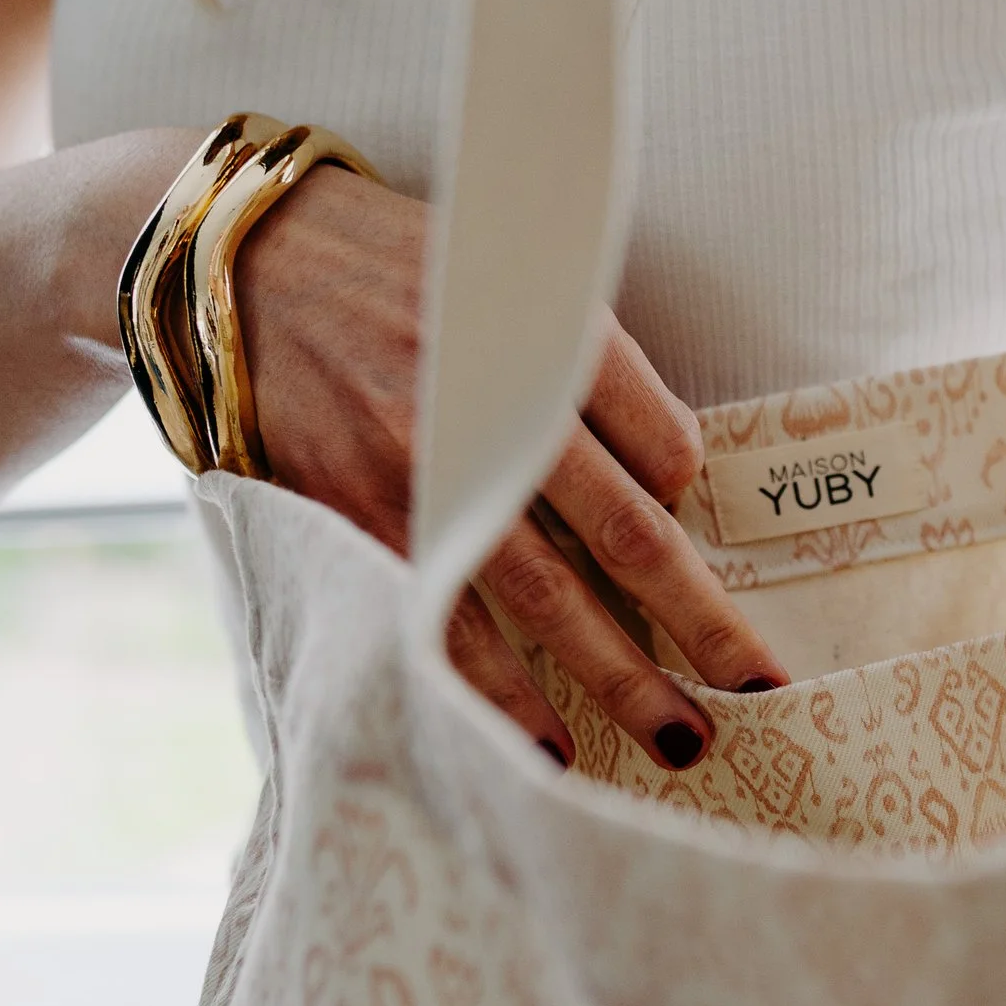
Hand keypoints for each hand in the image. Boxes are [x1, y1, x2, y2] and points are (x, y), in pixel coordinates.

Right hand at [234, 165, 785, 770]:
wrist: (250, 263)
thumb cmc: (403, 267)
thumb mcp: (517, 271)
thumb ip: (586, 361)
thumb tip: (667, 471)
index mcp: (554, 330)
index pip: (667, 441)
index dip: (695, 497)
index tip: (699, 532)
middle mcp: (498, 401)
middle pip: (627, 533)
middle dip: (700, 621)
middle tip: (755, 686)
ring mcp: (428, 465)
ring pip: (547, 595)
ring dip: (620, 678)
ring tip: (681, 738)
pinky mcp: (361, 511)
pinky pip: (446, 620)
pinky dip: (499, 691)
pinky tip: (546, 742)